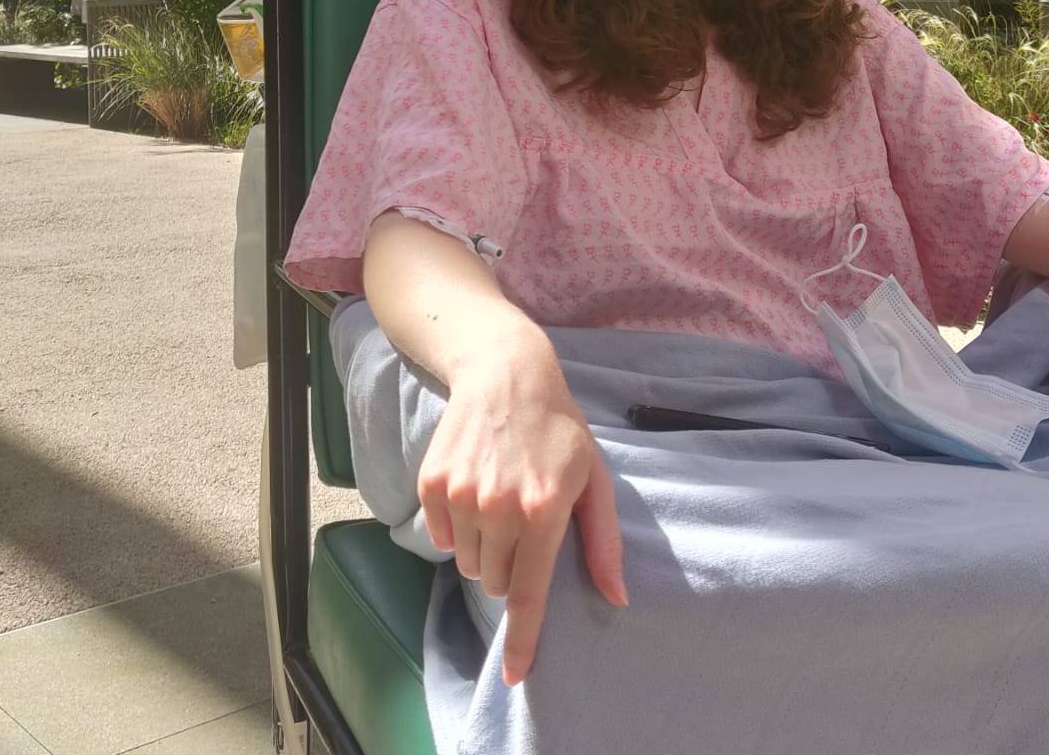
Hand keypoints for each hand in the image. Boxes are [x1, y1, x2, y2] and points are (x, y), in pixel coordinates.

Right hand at [416, 337, 628, 685]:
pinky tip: (475, 492)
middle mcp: (499, 507)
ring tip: (500, 505)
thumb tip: (616, 597)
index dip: (522, 639)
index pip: (529, 593)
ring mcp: (461, 494)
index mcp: (543, 510)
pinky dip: (456, 528)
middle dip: (510, 568)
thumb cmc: (559, 428)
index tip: (515, 675)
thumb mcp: (593, 478)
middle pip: (495, 580)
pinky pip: (439, 536)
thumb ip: (602, 542)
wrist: (506, 373)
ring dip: (483, 549)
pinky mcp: (433, 482)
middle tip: (524, 527)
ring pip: (466, 562)